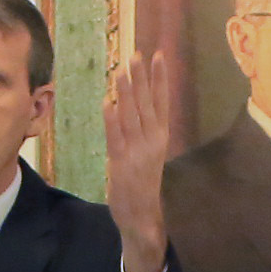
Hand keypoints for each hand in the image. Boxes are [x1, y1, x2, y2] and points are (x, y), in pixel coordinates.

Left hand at [104, 49, 180, 271]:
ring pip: (132, 116)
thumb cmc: (143, 186)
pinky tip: (108, 103)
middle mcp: (152, 142)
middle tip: (137, 53)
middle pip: (147, 104)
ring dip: (127, 92)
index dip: (160, 79)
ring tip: (122, 70)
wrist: (143, 218)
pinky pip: (116, 138)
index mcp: (161, 139)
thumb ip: (144, 132)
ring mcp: (137, 153)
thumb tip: (132, 107)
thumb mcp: (149, 155)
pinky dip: (112, 121)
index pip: (162, 102)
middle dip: (142, 78)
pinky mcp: (121, 164)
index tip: (159, 55)